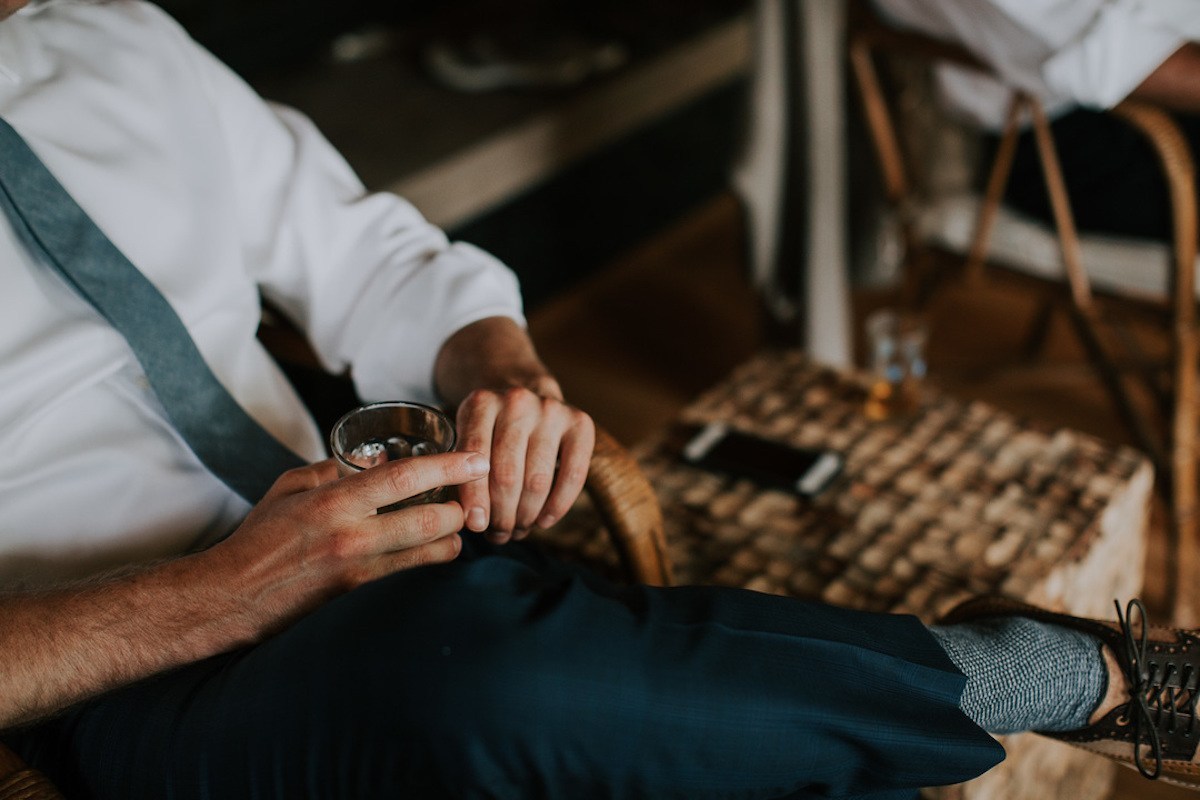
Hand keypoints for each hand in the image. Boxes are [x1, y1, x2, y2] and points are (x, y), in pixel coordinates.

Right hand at [210, 451, 489, 627]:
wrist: (231, 596)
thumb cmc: (259, 537)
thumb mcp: (290, 488)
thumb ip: (333, 470)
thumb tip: (375, 459)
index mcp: (333, 502)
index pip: (401, 478)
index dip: (445, 467)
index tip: (475, 459)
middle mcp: (350, 536)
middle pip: (427, 520)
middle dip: (460, 509)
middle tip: (473, 497)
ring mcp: (357, 569)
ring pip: (427, 553)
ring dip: (452, 539)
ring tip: (458, 526)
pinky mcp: (359, 594)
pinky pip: (409, 574)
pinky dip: (429, 560)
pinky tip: (436, 551)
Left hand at [454, 387, 594, 542]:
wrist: (527, 390)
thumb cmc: (491, 427)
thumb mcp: (467, 435)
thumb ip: (462, 469)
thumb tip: (472, 521)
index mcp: (481, 402)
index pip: (475, 456)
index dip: (474, 495)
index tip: (476, 525)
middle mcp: (517, 401)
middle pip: (507, 474)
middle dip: (502, 515)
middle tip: (498, 534)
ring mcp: (552, 410)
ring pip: (538, 480)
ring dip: (526, 515)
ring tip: (517, 530)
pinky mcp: (580, 423)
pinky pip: (573, 475)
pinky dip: (558, 505)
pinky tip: (544, 521)